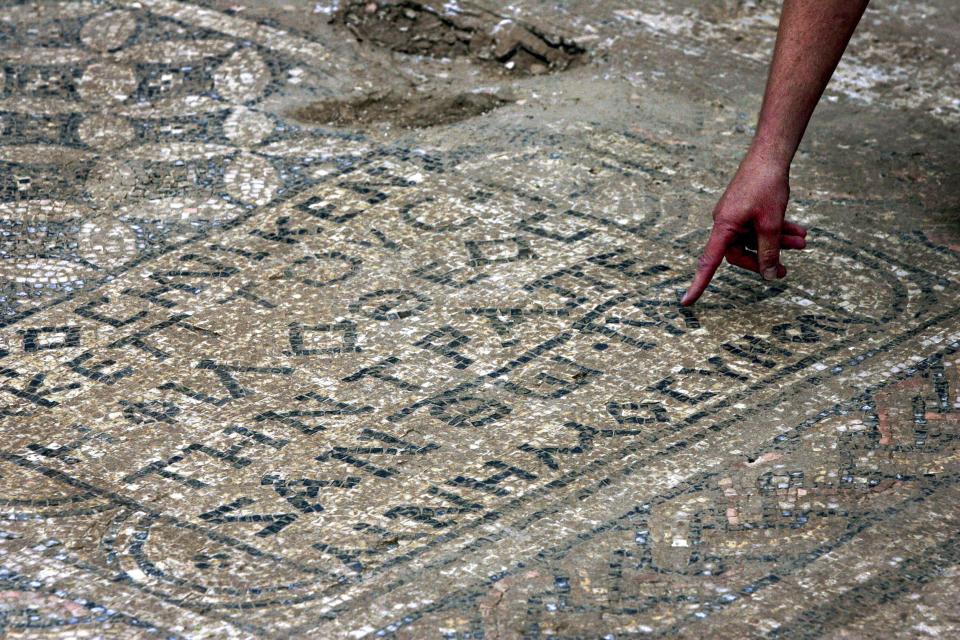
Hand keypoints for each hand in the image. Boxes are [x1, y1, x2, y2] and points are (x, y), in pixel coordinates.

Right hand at [680, 152, 806, 305]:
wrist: (770, 155)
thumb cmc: (767, 186)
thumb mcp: (771, 223)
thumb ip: (769, 251)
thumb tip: (768, 276)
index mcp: (724, 227)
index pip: (709, 262)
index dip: (699, 283)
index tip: (687, 302)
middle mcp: (725, 222)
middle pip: (741, 253)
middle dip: (766, 258)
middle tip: (786, 269)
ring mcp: (736, 215)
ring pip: (755, 239)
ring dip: (778, 243)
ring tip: (802, 242)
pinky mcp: (746, 208)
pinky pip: (759, 226)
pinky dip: (777, 230)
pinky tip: (798, 230)